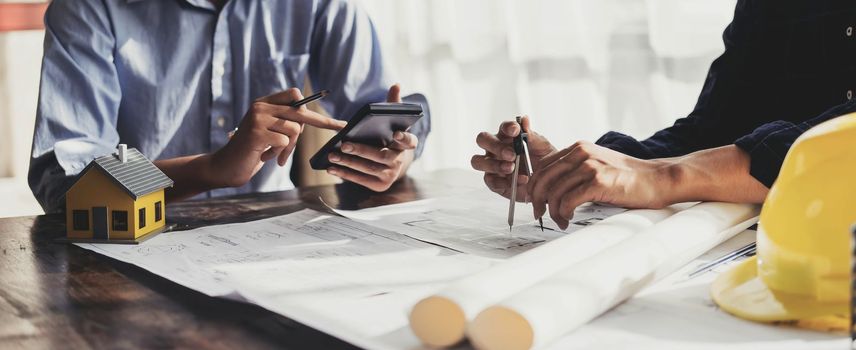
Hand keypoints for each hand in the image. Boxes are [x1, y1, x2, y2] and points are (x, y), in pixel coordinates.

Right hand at [208, 88, 345, 187]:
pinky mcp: (257, 133)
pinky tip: (265, 157)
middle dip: (317, 125)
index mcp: (264, 103)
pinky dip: (279, 153)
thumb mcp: (269, 132)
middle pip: (299, 112)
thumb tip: (310, 118)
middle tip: (325, 134)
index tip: (337, 122)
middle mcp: (260, 106)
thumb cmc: (252, 150)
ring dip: (288, 148)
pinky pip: (284, 142)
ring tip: (274, 155)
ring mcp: (257, 118)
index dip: (313, 108)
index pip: (294, 95)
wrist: (227, 165)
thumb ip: (285, 122)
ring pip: (294, 130)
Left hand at [326, 84, 416, 191]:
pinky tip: (332, 168)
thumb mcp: (391, 121)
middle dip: (362, 151)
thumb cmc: (386, 136)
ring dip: (349, 163)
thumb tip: (396, 85)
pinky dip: (346, 174)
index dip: (405, 138)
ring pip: (369, 169)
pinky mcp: (380, 185)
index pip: (410, 141)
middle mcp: (400, 161)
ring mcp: (391, 175)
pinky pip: (361, 180)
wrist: (388, 163)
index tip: (397, 133)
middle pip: (382, 156)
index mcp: (405, 144)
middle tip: (344, 145)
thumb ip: (393, 104)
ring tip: (332, 155)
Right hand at [470, 116, 555, 200]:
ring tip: (511, 168)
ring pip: (478, 161)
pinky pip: (490, 181)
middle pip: (482, 140)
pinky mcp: (493, 182)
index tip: (515, 131)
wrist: (548, 182)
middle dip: (495, 146)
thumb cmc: (543, 161)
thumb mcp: (541, 147)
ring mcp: (492, 165)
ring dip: (494, 165)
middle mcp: (496, 148)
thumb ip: (531, 135)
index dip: (507, 127)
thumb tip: (524, 119)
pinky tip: (516, 181)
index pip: (503, 127)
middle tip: (511, 154)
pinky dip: (503, 182)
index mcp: (508, 136)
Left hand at [527, 141, 672, 229]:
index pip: (543, 165)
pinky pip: (568, 200)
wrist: (657, 179)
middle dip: (536, 199)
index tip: (536, 201)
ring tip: (560, 221)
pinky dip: (564, 213)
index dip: (534, 185)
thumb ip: (576, 171)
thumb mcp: (598, 165)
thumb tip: (551, 190)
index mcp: (579, 148)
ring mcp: (590, 165)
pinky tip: (568, 218)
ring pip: (554, 191)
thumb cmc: (628, 178)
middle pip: (543, 177)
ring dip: (552, 211)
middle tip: (539, 214)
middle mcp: (581, 153)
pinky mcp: (598, 181)